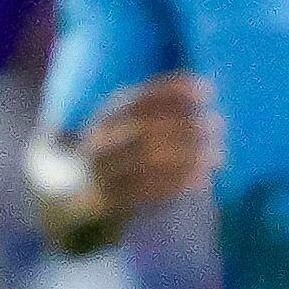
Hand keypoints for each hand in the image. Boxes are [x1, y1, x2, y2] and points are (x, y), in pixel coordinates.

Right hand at [77, 72, 219, 221]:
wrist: (70, 193)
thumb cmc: (116, 154)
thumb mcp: (126, 127)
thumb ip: (157, 111)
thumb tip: (206, 89)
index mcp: (106, 117)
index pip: (137, 98)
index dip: (172, 91)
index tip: (207, 90)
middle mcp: (100, 141)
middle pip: (143, 128)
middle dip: (184, 125)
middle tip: (218, 124)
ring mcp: (101, 170)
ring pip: (145, 158)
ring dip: (187, 155)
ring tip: (218, 154)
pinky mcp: (108, 199)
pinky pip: (145, 190)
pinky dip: (176, 182)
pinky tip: (203, 178)